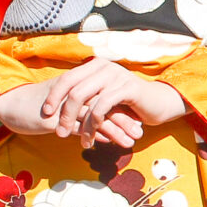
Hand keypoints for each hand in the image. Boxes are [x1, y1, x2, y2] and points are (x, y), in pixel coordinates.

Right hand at [0, 75, 140, 146]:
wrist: (8, 103)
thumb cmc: (33, 106)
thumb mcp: (60, 108)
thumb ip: (79, 114)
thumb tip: (99, 127)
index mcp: (77, 89)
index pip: (105, 98)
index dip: (122, 110)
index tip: (137, 121)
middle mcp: (74, 94)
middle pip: (106, 106)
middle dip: (125, 120)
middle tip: (140, 132)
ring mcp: (66, 106)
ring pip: (97, 116)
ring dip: (116, 129)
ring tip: (131, 141)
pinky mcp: (56, 118)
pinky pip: (80, 126)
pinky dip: (96, 134)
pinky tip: (108, 143)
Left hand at [40, 59, 188, 145]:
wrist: (161, 103)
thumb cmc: (130, 103)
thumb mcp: (105, 98)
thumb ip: (87, 97)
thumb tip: (61, 109)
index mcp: (95, 66)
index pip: (67, 78)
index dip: (54, 96)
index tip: (46, 113)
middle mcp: (104, 67)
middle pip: (72, 89)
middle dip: (63, 113)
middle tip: (58, 132)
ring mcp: (115, 76)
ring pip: (85, 99)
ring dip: (78, 123)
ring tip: (77, 140)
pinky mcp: (126, 88)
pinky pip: (102, 106)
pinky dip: (94, 123)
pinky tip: (92, 136)